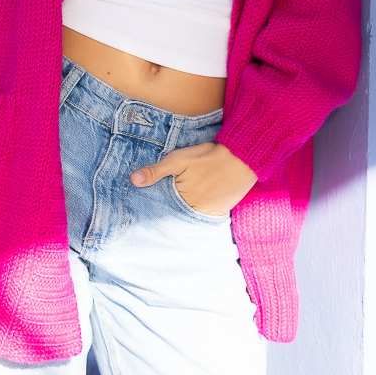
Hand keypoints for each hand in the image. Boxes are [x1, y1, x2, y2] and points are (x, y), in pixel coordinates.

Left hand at [131, 141, 255, 215]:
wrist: (242, 158)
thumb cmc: (208, 157)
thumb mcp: (178, 160)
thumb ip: (156, 171)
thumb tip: (133, 180)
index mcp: (181, 200)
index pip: (162, 210)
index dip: (154, 208)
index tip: (145, 211)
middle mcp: (194, 212)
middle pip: (175, 216)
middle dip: (167, 214)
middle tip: (157, 216)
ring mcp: (208, 214)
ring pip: (188, 218)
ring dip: (181, 215)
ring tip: (175, 212)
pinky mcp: (220, 212)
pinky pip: (203, 217)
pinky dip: (196, 214)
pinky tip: (193, 207)